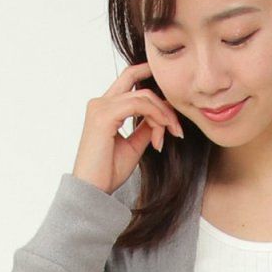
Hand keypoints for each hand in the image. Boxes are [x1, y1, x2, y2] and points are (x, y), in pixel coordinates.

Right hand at [73, 62, 186, 195]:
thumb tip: (161, 116)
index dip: (155, 91)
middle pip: (139, 84)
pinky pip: (139, 104)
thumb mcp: (134, 145)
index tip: (172, 116)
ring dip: (163, 114)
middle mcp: (100, 102)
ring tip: (172, 134)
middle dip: (164, 104)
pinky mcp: (104, 115)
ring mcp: (100, 107)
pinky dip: (156, 116)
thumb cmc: (108, 172)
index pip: (130, 80)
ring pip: (143, 96)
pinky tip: (162, 132)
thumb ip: (145, 127)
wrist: (93, 191)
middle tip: (177, 128)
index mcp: (104, 107)